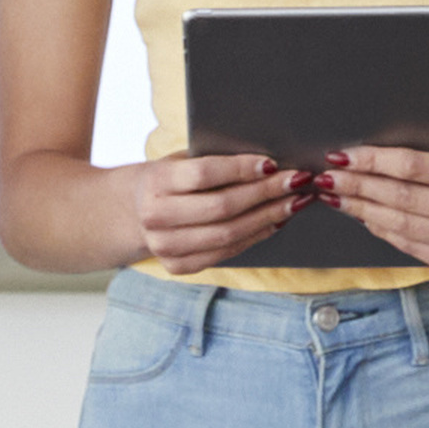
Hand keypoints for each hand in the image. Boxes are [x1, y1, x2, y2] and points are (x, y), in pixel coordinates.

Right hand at [131, 138, 310, 270]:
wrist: (133, 213)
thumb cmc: (169, 179)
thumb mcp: (180, 160)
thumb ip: (214, 161)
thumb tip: (268, 162)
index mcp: (155, 182)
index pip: (204, 174)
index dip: (241, 169)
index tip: (272, 163)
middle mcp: (156, 217)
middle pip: (222, 207)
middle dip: (265, 193)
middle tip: (295, 181)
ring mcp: (165, 246)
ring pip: (228, 234)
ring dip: (267, 217)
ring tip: (293, 202)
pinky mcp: (177, 266)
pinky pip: (226, 252)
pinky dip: (255, 236)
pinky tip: (275, 222)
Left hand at [323, 106, 428, 273]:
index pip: (413, 167)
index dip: (373, 161)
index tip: (342, 156)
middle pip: (400, 198)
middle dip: (357, 186)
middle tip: (326, 178)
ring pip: (399, 225)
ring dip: (361, 210)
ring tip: (335, 197)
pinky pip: (408, 245)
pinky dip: (380, 229)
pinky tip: (361, 216)